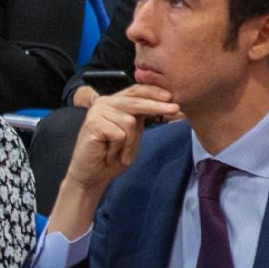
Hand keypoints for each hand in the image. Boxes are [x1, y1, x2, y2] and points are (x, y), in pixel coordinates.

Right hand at [62, 87, 180, 196]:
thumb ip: (142, 118)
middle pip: (136, 101)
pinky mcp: (93, 124)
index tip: (171, 97)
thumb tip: (166, 104)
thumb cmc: (114, 156)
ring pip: (130, 122)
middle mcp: (104, 102)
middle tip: (176, 109)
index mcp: (115, 102)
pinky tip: (109, 154)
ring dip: (130, 143)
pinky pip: (120, 134)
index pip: (136, 91)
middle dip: (157, 106)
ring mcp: (97, 112)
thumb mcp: (133, 134)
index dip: (154, 92)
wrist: (92, 176)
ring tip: (120, 154)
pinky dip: (120, 148)